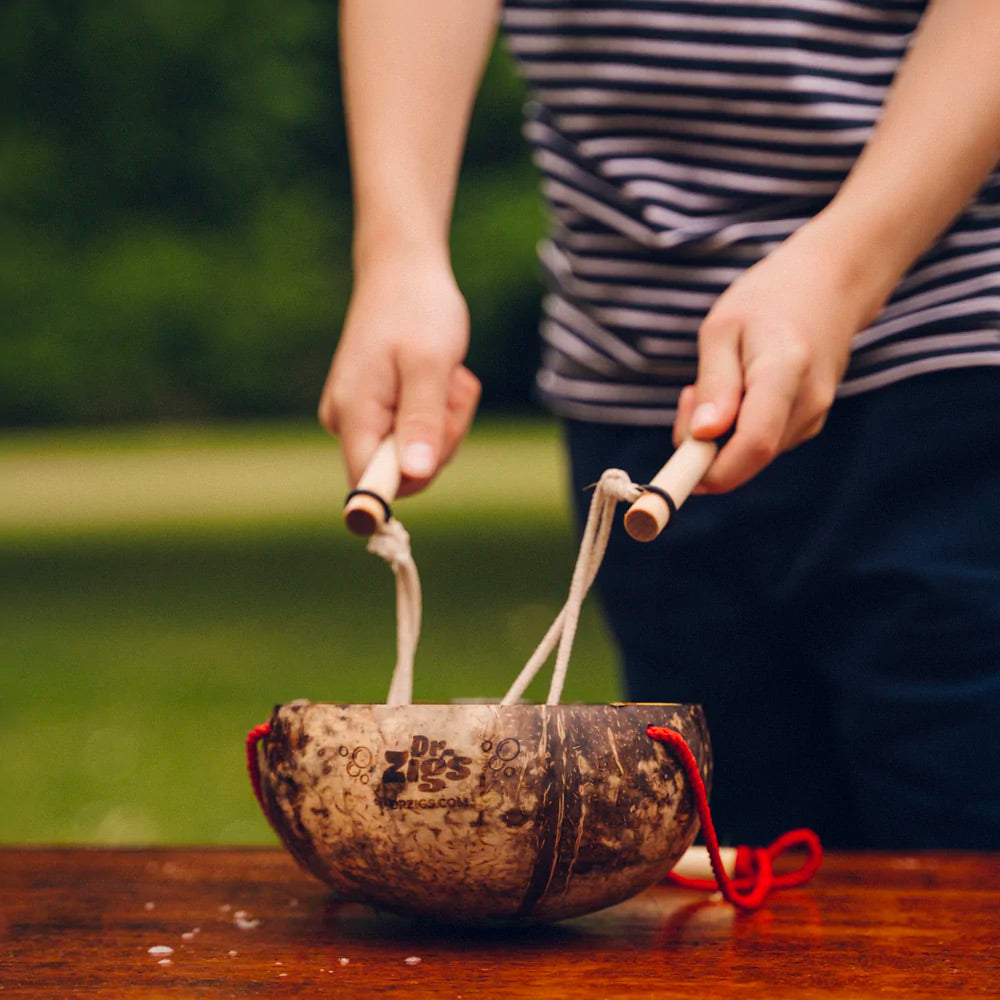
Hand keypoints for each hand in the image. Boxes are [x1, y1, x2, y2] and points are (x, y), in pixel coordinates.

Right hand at [318, 255, 480, 495]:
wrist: (404, 270)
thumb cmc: (418, 309)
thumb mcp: (430, 365)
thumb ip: (422, 422)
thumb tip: (413, 475)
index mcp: (353, 414)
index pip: (369, 485)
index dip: (405, 485)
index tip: (434, 454)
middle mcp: (348, 422)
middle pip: (404, 472)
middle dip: (441, 438)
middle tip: (450, 389)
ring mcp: (362, 417)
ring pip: (418, 454)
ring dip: (445, 419)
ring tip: (445, 375)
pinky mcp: (378, 411)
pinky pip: (418, 433)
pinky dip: (439, 409)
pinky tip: (438, 375)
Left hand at [673, 218, 887, 492]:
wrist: (830, 284)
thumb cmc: (767, 300)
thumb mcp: (723, 330)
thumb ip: (714, 385)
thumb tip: (703, 436)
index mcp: (785, 372)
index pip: (753, 444)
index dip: (712, 471)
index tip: (677, 468)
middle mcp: (808, 403)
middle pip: (747, 458)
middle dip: (704, 447)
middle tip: (689, 395)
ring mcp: (814, 416)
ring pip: (751, 454)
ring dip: (719, 435)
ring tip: (718, 379)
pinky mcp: (809, 422)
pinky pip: (760, 443)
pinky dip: (737, 429)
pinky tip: (738, 389)